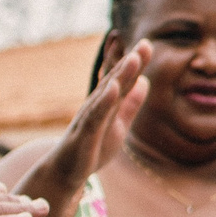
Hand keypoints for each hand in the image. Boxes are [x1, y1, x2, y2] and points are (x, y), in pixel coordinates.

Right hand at [46, 41, 151, 191]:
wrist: (67, 172)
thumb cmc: (93, 147)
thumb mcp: (119, 125)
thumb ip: (131, 104)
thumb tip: (145, 81)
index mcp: (107, 104)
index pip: (123, 80)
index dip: (135, 63)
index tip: (148, 44)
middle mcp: (97, 105)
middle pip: (115, 80)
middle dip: (130, 63)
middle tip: (145, 44)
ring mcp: (89, 117)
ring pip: (106, 93)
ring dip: (119, 75)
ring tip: (133, 58)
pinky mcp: (84, 133)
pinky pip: (95, 115)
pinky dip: (104, 101)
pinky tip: (113, 88)